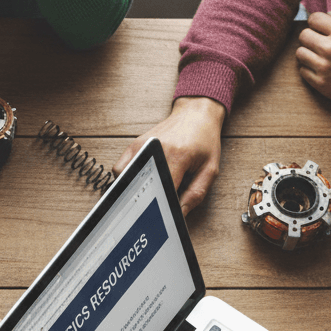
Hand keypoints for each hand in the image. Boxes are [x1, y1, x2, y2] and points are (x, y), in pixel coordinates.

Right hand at [113, 97, 224, 214]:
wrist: (196, 113)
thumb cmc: (204, 141)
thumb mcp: (210, 169)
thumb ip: (196, 194)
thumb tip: (179, 214)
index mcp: (178, 156)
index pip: (163, 190)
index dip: (162, 207)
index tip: (162, 217)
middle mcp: (155, 149)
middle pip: (139, 186)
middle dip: (143, 201)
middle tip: (150, 210)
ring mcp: (141, 146)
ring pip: (124, 179)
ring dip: (132, 189)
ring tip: (145, 192)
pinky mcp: (133, 144)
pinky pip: (120, 169)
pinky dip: (126, 178)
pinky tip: (139, 180)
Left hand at [296, 13, 330, 114]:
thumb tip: (327, 14)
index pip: (314, 18)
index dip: (317, 22)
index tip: (321, 27)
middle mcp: (330, 48)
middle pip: (303, 35)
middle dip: (311, 36)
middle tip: (320, 42)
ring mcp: (323, 67)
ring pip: (300, 52)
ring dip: (308, 52)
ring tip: (320, 56)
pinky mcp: (319, 83)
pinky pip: (302, 70)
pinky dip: (309, 68)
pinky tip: (322, 68)